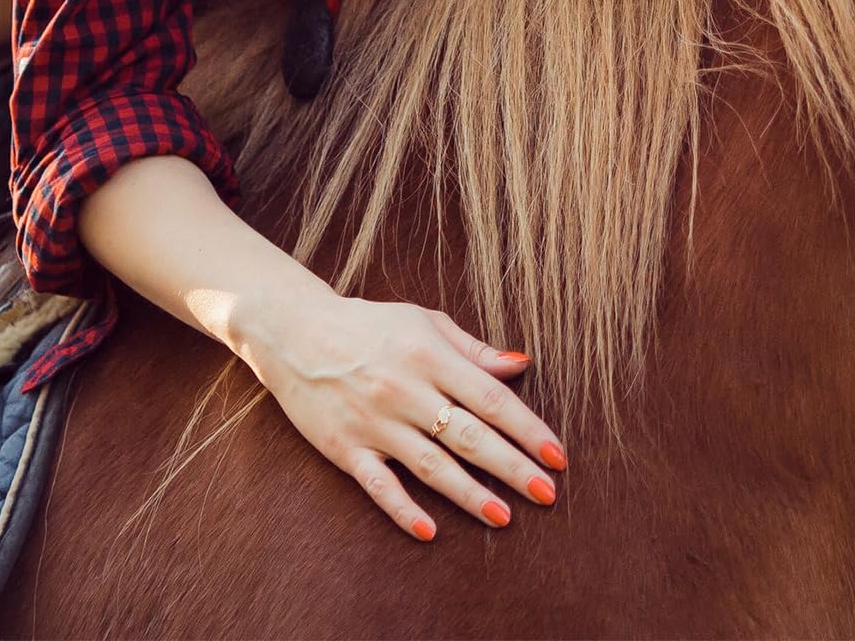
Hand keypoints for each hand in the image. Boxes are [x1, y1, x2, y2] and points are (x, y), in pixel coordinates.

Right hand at [235, 283, 567, 540]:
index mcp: (430, 357)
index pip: (490, 399)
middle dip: (512, 467)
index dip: (527, 428)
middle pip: (469, 436)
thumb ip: (473, 350)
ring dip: (470, 494)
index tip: (556, 453)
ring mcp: (376, 423)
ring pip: (431, 466)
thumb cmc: (371, 324)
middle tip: (547, 493)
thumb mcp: (426, 322)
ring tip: (505, 517)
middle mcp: (406, 392)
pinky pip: (378, 485)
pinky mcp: (347, 449)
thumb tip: (520, 365)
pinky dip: (403, 509)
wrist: (297, 333)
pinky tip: (429, 531)